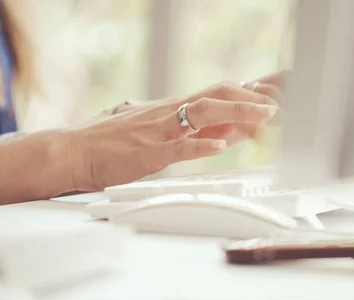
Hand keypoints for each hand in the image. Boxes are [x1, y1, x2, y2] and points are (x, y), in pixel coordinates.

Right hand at [66, 82, 279, 190]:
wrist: (76, 151)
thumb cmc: (115, 143)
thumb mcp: (161, 132)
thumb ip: (195, 132)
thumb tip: (228, 134)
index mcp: (174, 108)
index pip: (218, 93)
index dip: (248, 94)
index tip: (273, 96)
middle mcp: (170, 112)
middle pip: (218, 95)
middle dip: (251, 98)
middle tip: (278, 104)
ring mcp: (160, 130)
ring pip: (204, 113)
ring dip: (238, 113)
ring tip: (264, 116)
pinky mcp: (148, 152)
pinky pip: (178, 146)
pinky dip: (201, 145)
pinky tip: (220, 147)